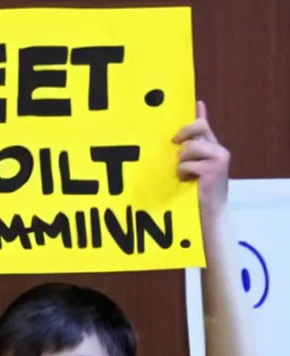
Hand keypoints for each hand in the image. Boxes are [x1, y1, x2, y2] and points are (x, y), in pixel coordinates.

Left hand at [172, 100, 229, 218]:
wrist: (208, 214)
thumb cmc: (196, 193)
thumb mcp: (191, 168)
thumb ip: (188, 150)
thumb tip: (177, 139)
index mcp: (213, 148)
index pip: (204, 125)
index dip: (198, 114)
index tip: (196, 103)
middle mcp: (219, 150)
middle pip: (197, 127)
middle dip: (183, 134)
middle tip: (174, 142)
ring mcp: (219, 158)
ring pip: (189, 147)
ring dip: (181, 161)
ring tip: (183, 174)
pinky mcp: (213, 169)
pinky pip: (187, 163)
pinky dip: (182, 172)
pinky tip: (186, 181)